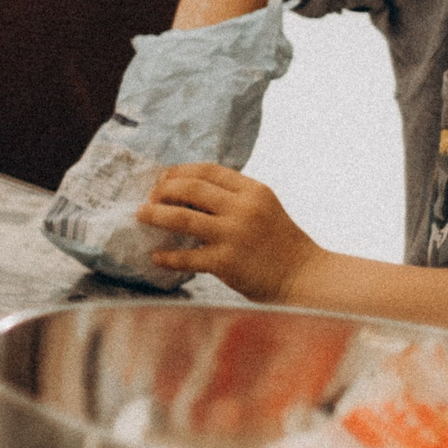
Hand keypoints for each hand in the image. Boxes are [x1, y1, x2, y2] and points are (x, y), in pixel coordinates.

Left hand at [136, 163, 322, 301]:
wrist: (306, 277)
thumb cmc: (281, 243)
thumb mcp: (262, 208)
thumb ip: (233, 198)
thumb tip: (185, 192)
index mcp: (253, 191)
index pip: (207, 170)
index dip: (179, 172)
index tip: (163, 179)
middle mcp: (243, 208)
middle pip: (190, 188)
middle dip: (162, 190)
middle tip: (148, 198)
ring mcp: (234, 235)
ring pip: (181, 217)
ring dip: (155, 214)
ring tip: (140, 215)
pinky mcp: (227, 262)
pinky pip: (187, 257)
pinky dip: (167, 256)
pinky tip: (156, 256)